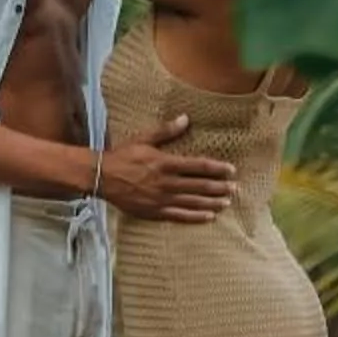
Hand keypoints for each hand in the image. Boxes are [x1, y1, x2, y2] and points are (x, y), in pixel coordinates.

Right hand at [100, 115, 236, 223]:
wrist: (102, 177)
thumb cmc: (123, 156)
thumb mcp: (144, 139)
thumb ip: (166, 131)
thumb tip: (186, 119)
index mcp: (165, 163)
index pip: (198, 166)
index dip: (217, 168)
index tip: (231, 170)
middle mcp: (167, 183)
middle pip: (199, 186)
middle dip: (219, 187)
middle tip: (235, 188)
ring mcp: (162, 199)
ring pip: (193, 202)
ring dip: (211, 202)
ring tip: (226, 202)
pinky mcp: (155, 211)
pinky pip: (179, 216)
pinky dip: (195, 217)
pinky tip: (208, 217)